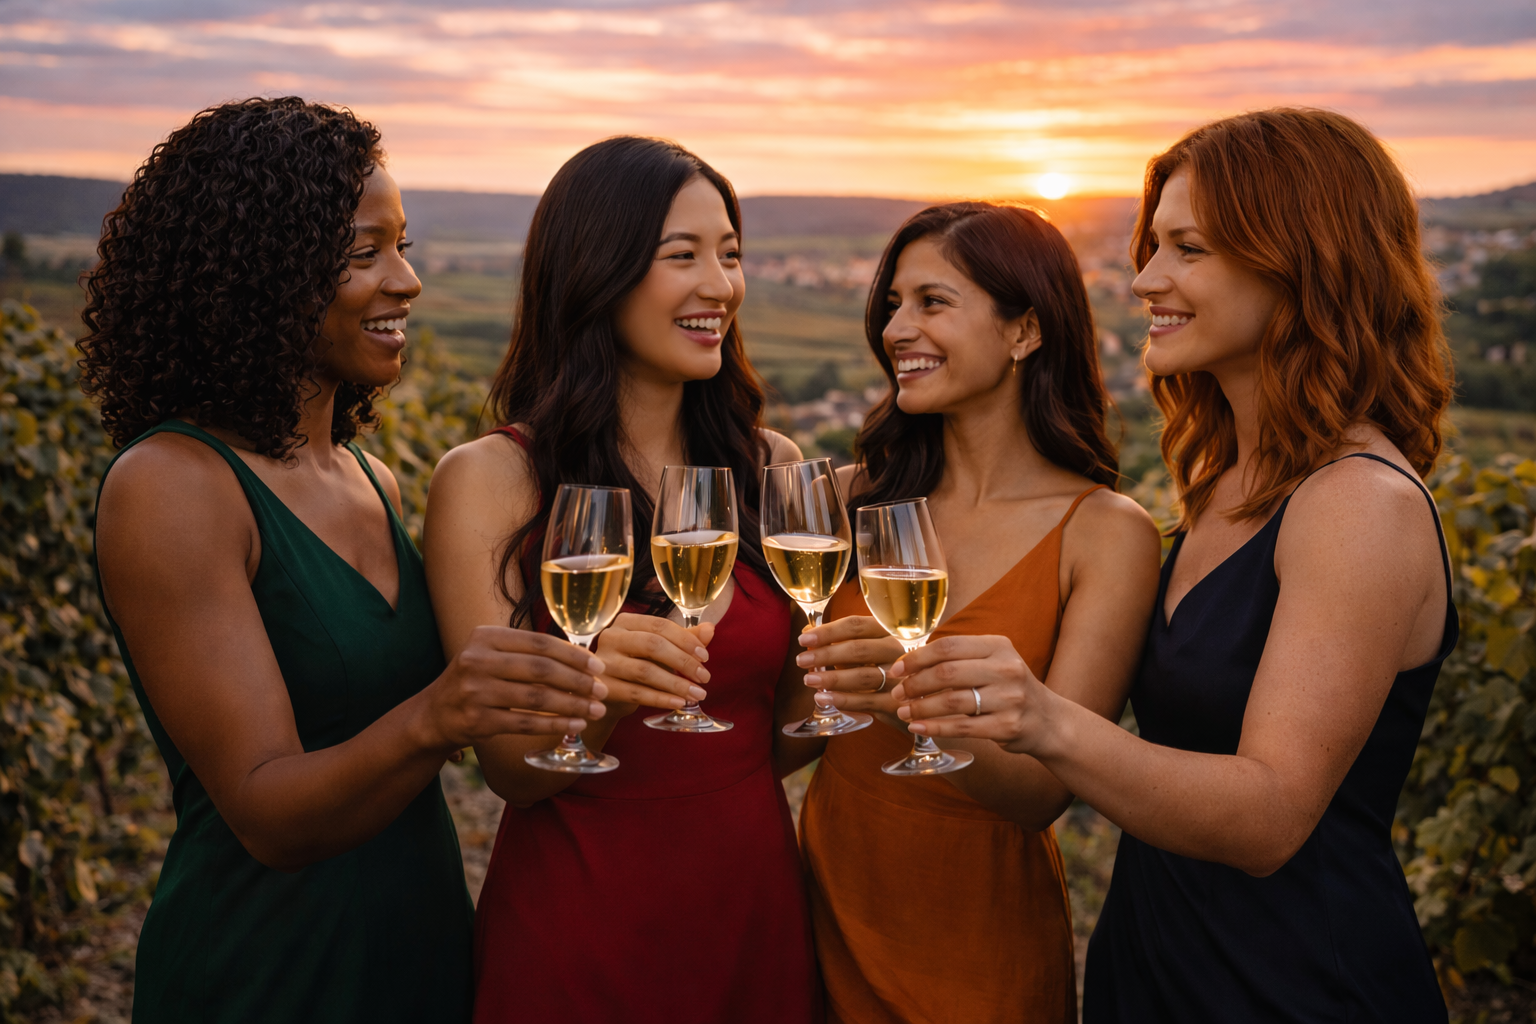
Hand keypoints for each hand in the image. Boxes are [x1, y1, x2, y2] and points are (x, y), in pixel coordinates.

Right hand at [420, 625, 608, 752]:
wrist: (434, 715)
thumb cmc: (476, 681)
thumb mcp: (492, 655)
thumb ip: (527, 652)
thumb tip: (582, 657)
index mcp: (486, 637)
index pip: (540, 642)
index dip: (573, 655)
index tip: (598, 666)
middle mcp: (478, 660)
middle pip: (541, 669)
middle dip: (578, 681)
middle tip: (602, 690)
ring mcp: (476, 691)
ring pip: (537, 698)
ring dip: (572, 705)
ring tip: (595, 711)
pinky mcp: (478, 720)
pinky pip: (526, 722)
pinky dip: (555, 724)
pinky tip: (575, 726)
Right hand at [592, 613, 713, 714]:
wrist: (605, 693)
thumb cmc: (635, 664)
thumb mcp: (658, 649)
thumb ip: (683, 638)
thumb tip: (710, 628)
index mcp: (626, 622)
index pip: (660, 625)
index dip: (686, 640)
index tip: (705, 657)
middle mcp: (611, 637)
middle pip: (653, 645)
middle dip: (683, 662)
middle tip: (704, 677)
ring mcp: (603, 662)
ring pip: (645, 671)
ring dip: (676, 684)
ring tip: (697, 694)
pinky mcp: (603, 687)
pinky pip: (636, 693)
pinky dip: (661, 699)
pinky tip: (679, 703)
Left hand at [795, 615, 904, 715]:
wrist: (918, 700)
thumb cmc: (885, 669)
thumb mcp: (866, 651)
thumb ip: (839, 641)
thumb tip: (807, 633)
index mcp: (888, 632)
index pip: (856, 625)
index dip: (828, 631)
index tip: (804, 638)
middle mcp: (897, 651)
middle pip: (858, 649)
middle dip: (826, 654)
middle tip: (801, 660)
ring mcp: (900, 678)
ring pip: (863, 676)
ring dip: (832, 678)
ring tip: (809, 680)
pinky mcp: (897, 703)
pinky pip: (866, 700)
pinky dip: (843, 699)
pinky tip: (823, 698)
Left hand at [888, 634, 1049, 752]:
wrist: (1049, 721)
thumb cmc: (1008, 689)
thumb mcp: (993, 662)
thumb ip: (960, 658)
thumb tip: (909, 662)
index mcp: (998, 646)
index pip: (948, 646)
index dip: (917, 658)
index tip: (897, 669)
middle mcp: (1006, 668)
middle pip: (947, 672)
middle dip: (915, 684)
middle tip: (898, 693)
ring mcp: (1009, 698)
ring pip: (952, 701)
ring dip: (921, 707)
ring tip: (904, 711)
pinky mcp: (1008, 726)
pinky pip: (963, 727)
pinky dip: (935, 727)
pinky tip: (917, 727)